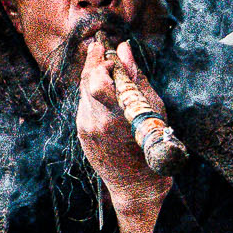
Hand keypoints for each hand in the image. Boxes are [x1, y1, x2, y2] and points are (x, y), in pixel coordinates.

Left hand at [73, 32, 172, 230]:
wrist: (136, 183)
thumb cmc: (151, 143)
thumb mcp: (151, 108)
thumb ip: (134, 77)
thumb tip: (124, 49)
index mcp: (116, 115)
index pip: (95, 79)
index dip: (99, 60)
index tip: (107, 49)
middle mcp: (95, 121)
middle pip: (85, 81)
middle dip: (93, 62)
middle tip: (101, 49)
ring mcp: (85, 128)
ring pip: (82, 91)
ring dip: (93, 77)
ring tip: (107, 70)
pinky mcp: (81, 133)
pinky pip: (83, 105)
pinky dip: (93, 94)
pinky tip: (106, 93)